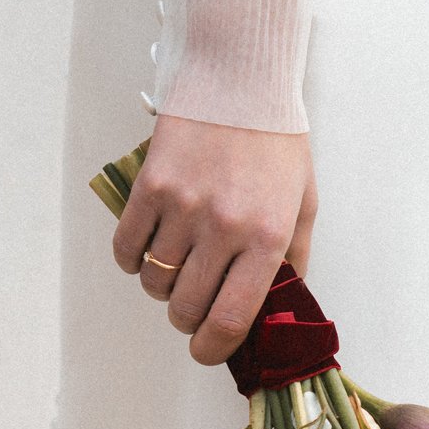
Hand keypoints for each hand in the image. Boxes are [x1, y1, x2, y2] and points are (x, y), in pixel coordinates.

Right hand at [112, 115, 316, 365]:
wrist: (240, 79)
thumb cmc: (275, 141)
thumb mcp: (302, 202)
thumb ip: (292, 258)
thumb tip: (277, 307)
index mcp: (266, 238)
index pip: (230, 320)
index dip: (212, 348)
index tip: (206, 349)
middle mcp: (224, 228)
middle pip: (186, 309)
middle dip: (186, 319)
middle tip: (192, 306)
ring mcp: (183, 207)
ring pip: (154, 283)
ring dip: (161, 288)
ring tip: (175, 269)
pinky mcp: (150, 186)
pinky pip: (127, 248)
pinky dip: (132, 260)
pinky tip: (147, 250)